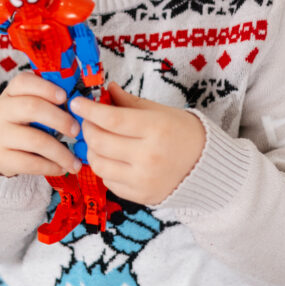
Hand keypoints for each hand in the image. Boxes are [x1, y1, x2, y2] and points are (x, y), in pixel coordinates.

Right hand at [0, 72, 82, 178]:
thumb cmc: (24, 122)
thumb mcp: (32, 105)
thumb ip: (51, 102)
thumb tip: (82, 108)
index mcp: (12, 92)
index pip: (24, 81)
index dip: (46, 88)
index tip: (65, 97)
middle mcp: (2, 109)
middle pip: (33, 108)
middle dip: (60, 119)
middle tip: (77, 131)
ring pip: (35, 140)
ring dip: (61, 152)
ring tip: (75, 161)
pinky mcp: (0, 157)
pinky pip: (30, 163)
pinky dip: (50, 167)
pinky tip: (62, 168)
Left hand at [70, 82, 205, 206]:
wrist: (208, 168)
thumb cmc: (184, 133)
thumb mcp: (160, 111)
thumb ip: (130, 102)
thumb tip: (106, 89)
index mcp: (155, 129)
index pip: (112, 120)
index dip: (89, 110)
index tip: (76, 103)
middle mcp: (148, 157)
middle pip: (101, 142)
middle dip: (87, 128)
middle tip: (87, 120)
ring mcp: (144, 180)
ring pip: (99, 165)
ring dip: (92, 150)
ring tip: (98, 139)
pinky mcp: (141, 196)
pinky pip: (109, 181)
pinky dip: (105, 167)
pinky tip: (112, 158)